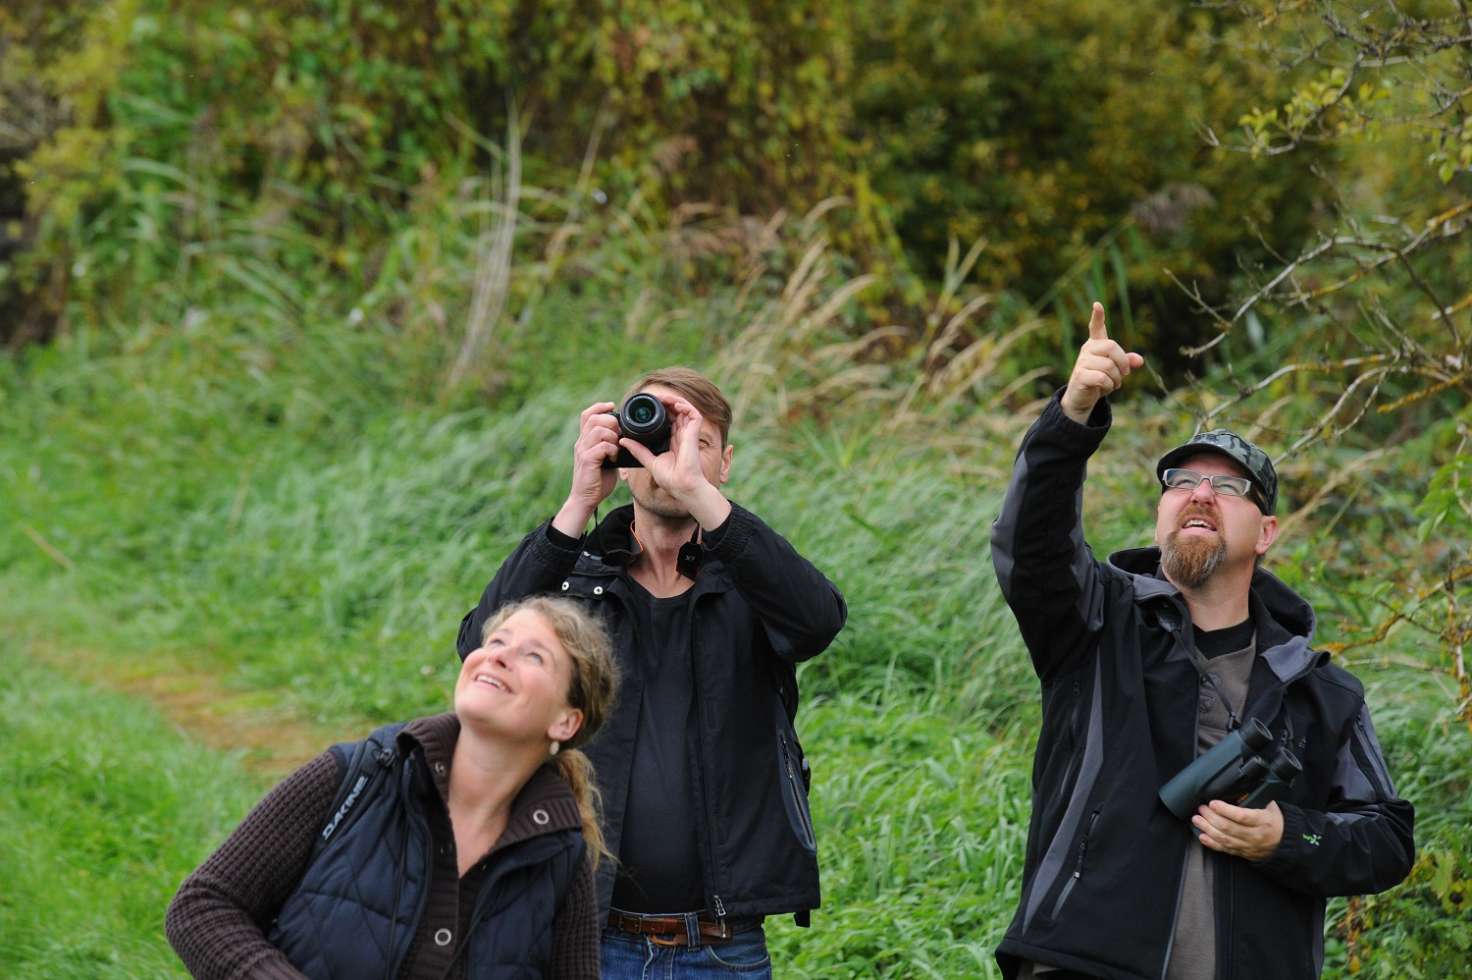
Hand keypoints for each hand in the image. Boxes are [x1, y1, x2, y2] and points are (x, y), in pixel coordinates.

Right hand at [551, 402, 619, 536]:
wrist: (585, 498)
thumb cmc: (597, 480)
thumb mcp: (605, 459)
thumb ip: (610, 446)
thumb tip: (625, 437)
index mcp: (585, 440)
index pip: (587, 414)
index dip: (599, 406)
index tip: (613, 406)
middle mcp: (581, 443)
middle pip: (594, 418)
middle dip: (612, 422)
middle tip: (619, 435)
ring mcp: (583, 451)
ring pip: (599, 430)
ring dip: (613, 437)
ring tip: (617, 448)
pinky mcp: (587, 460)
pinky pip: (602, 446)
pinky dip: (612, 450)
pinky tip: (615, 458)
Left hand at [618, 394, 730, 527]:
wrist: (682, 486)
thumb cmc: (670, 479)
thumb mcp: (650, 461)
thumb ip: (638, 450)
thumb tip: (623, 441)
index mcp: (673, 441)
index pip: (669, 420)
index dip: (661, 411)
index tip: (648, 407)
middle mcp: (682, 435)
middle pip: (676, 412)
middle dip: (666, 402)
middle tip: (654, 397)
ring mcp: (689, 434)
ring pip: (685, 409)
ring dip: (674, 400)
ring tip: (662, 397)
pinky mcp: (694, 434)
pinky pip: (694, 414)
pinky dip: (685, 406)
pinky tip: (674, 404)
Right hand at [1060, 302, 1144, 423]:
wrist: (1082, 398)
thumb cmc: (1099, 380)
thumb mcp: (1115, 370)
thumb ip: (1127, 362)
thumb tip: (1140, 361)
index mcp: (1095, 345)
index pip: (1096, 328)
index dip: (1097, 316)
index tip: (1097, 305)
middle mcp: (1087, 350)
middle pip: (1112, 347)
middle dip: (1123, 362)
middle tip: (1124, 374)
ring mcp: (1082, 362)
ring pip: (1109, 365)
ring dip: (1116, 378)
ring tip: (1113, 384)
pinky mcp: (1080, 375)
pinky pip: (1102, 377)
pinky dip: (1109, 385)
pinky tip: (1105, 388)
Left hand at [1194, 799, 1283, 861]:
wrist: (1287, 843)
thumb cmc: (1277, 821)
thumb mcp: (1271, 806)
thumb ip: (1255, 798)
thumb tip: (1239, 788)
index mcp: (1263, 821)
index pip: (1242, 816)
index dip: (1225, 810)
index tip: (1213, 803)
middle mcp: (1255, 835)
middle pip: (1229, 828)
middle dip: (1211, 817)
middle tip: (1202, 808)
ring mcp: (1248, 846)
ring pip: (1225, 839)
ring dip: (1208, 829)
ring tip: (1197, 820)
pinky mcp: (1243, 853)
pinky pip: (1226, 850)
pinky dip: (1212, 843)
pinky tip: (1202, 836)